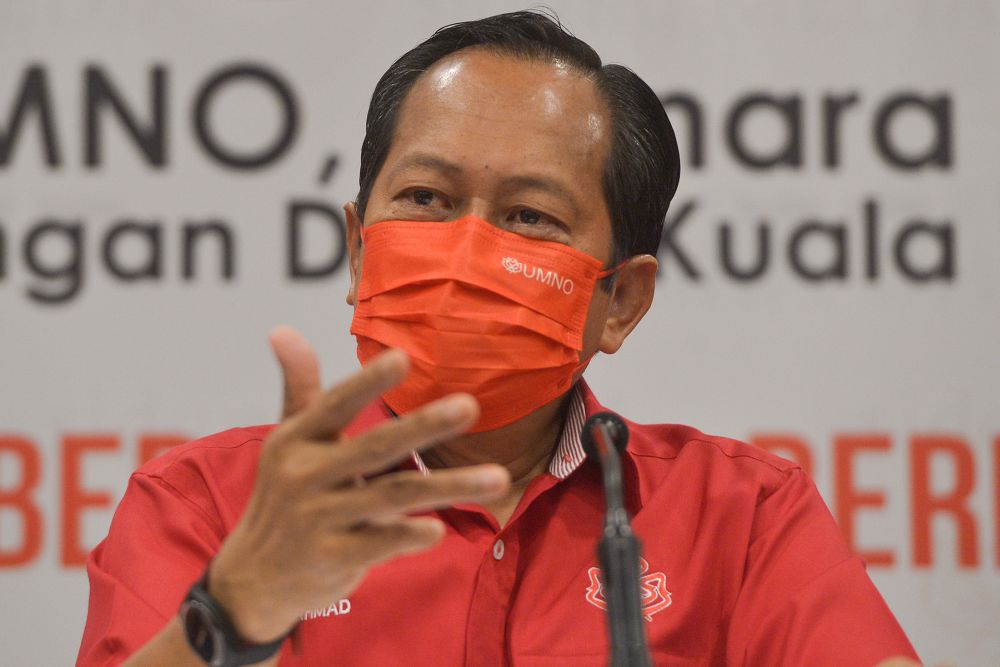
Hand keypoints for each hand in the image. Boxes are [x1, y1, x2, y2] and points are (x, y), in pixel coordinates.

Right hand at [207, 326, 510, 641]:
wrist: (254, 578)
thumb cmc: (284, 496)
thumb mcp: (287, 441)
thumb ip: (299, 387)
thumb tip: (281, 328)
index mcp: (296, 441)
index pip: (335, 405)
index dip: (369, 382)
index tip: (403, 357)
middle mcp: (304, 477)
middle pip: (375, 448)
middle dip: (424, 426)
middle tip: (470, 406)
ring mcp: (317, 520)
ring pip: (393, 495)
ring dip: (449, 486)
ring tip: (499, 477)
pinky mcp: (332, 558)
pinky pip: (378, 543)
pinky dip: (407, 536)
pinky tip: (439, 530)